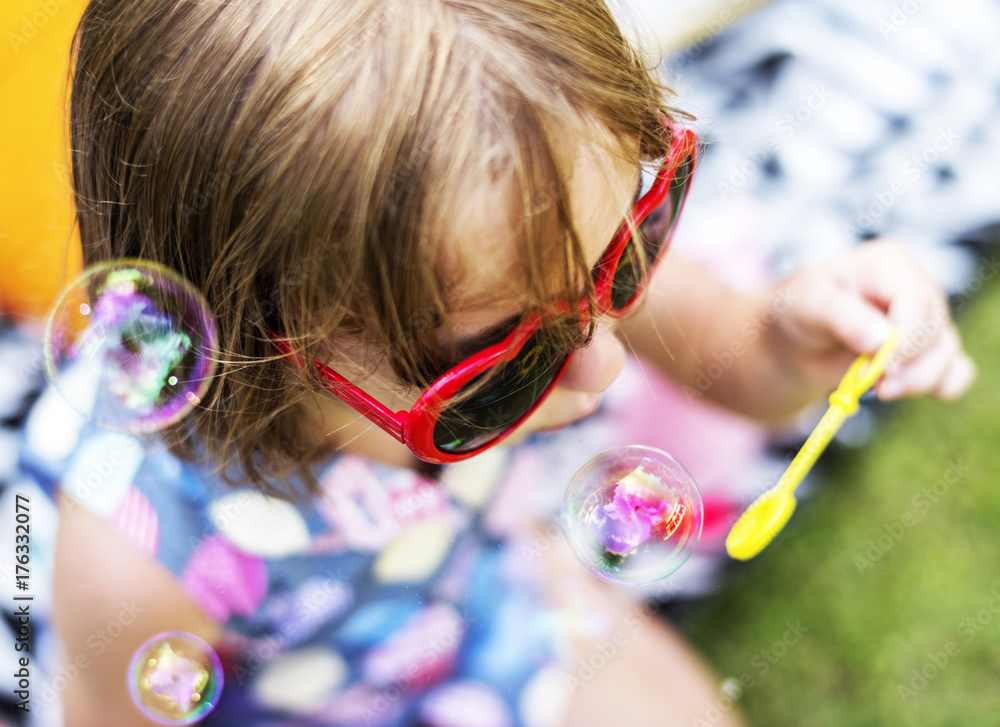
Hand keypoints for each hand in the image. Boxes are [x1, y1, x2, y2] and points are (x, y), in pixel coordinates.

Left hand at [766, 239, 975, 400]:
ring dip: (921, 380)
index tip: (883, 366)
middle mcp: (914, 288)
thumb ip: (842, 318)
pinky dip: (946, 384)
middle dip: (909, 365)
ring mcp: (924, 320)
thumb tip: (881, 340)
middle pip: (935, 329)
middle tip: (876, 386)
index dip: (906, 336)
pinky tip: (928, 394)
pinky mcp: (926, 350)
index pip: (915, 300)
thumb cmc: (797, 312)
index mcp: (887, 264)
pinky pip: (955, 368)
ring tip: (881, 391)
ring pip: (947, 352)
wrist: (792, 342)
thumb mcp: (808, 306)